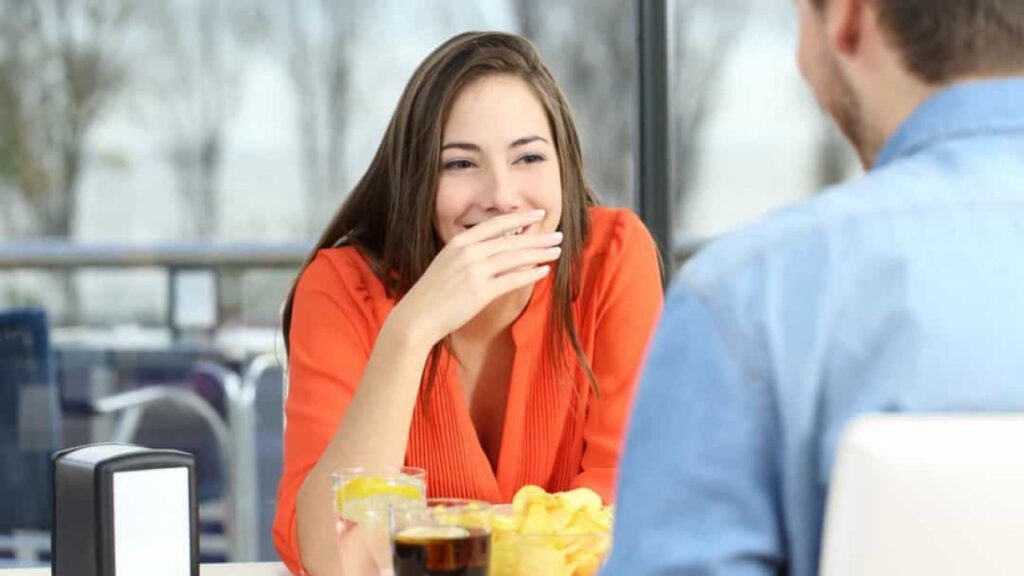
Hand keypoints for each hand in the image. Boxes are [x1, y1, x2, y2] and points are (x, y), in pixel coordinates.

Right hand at [390, 209, 561, 345]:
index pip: (496, 225)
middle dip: (537, 238)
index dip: (520, 219)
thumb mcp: (447, 263)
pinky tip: (544, 271)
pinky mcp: (481, 291)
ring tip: (556, 251)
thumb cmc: (432, 293)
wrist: (417, 316)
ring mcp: (475, 271)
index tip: (538, 215)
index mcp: (460, 243)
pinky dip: (530, 274)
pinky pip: (512, 280)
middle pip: (511, 241)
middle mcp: (468, 253)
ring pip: (515, 258)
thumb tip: (494, 248)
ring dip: (539, 254)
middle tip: (558, 235)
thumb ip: (468, 253)